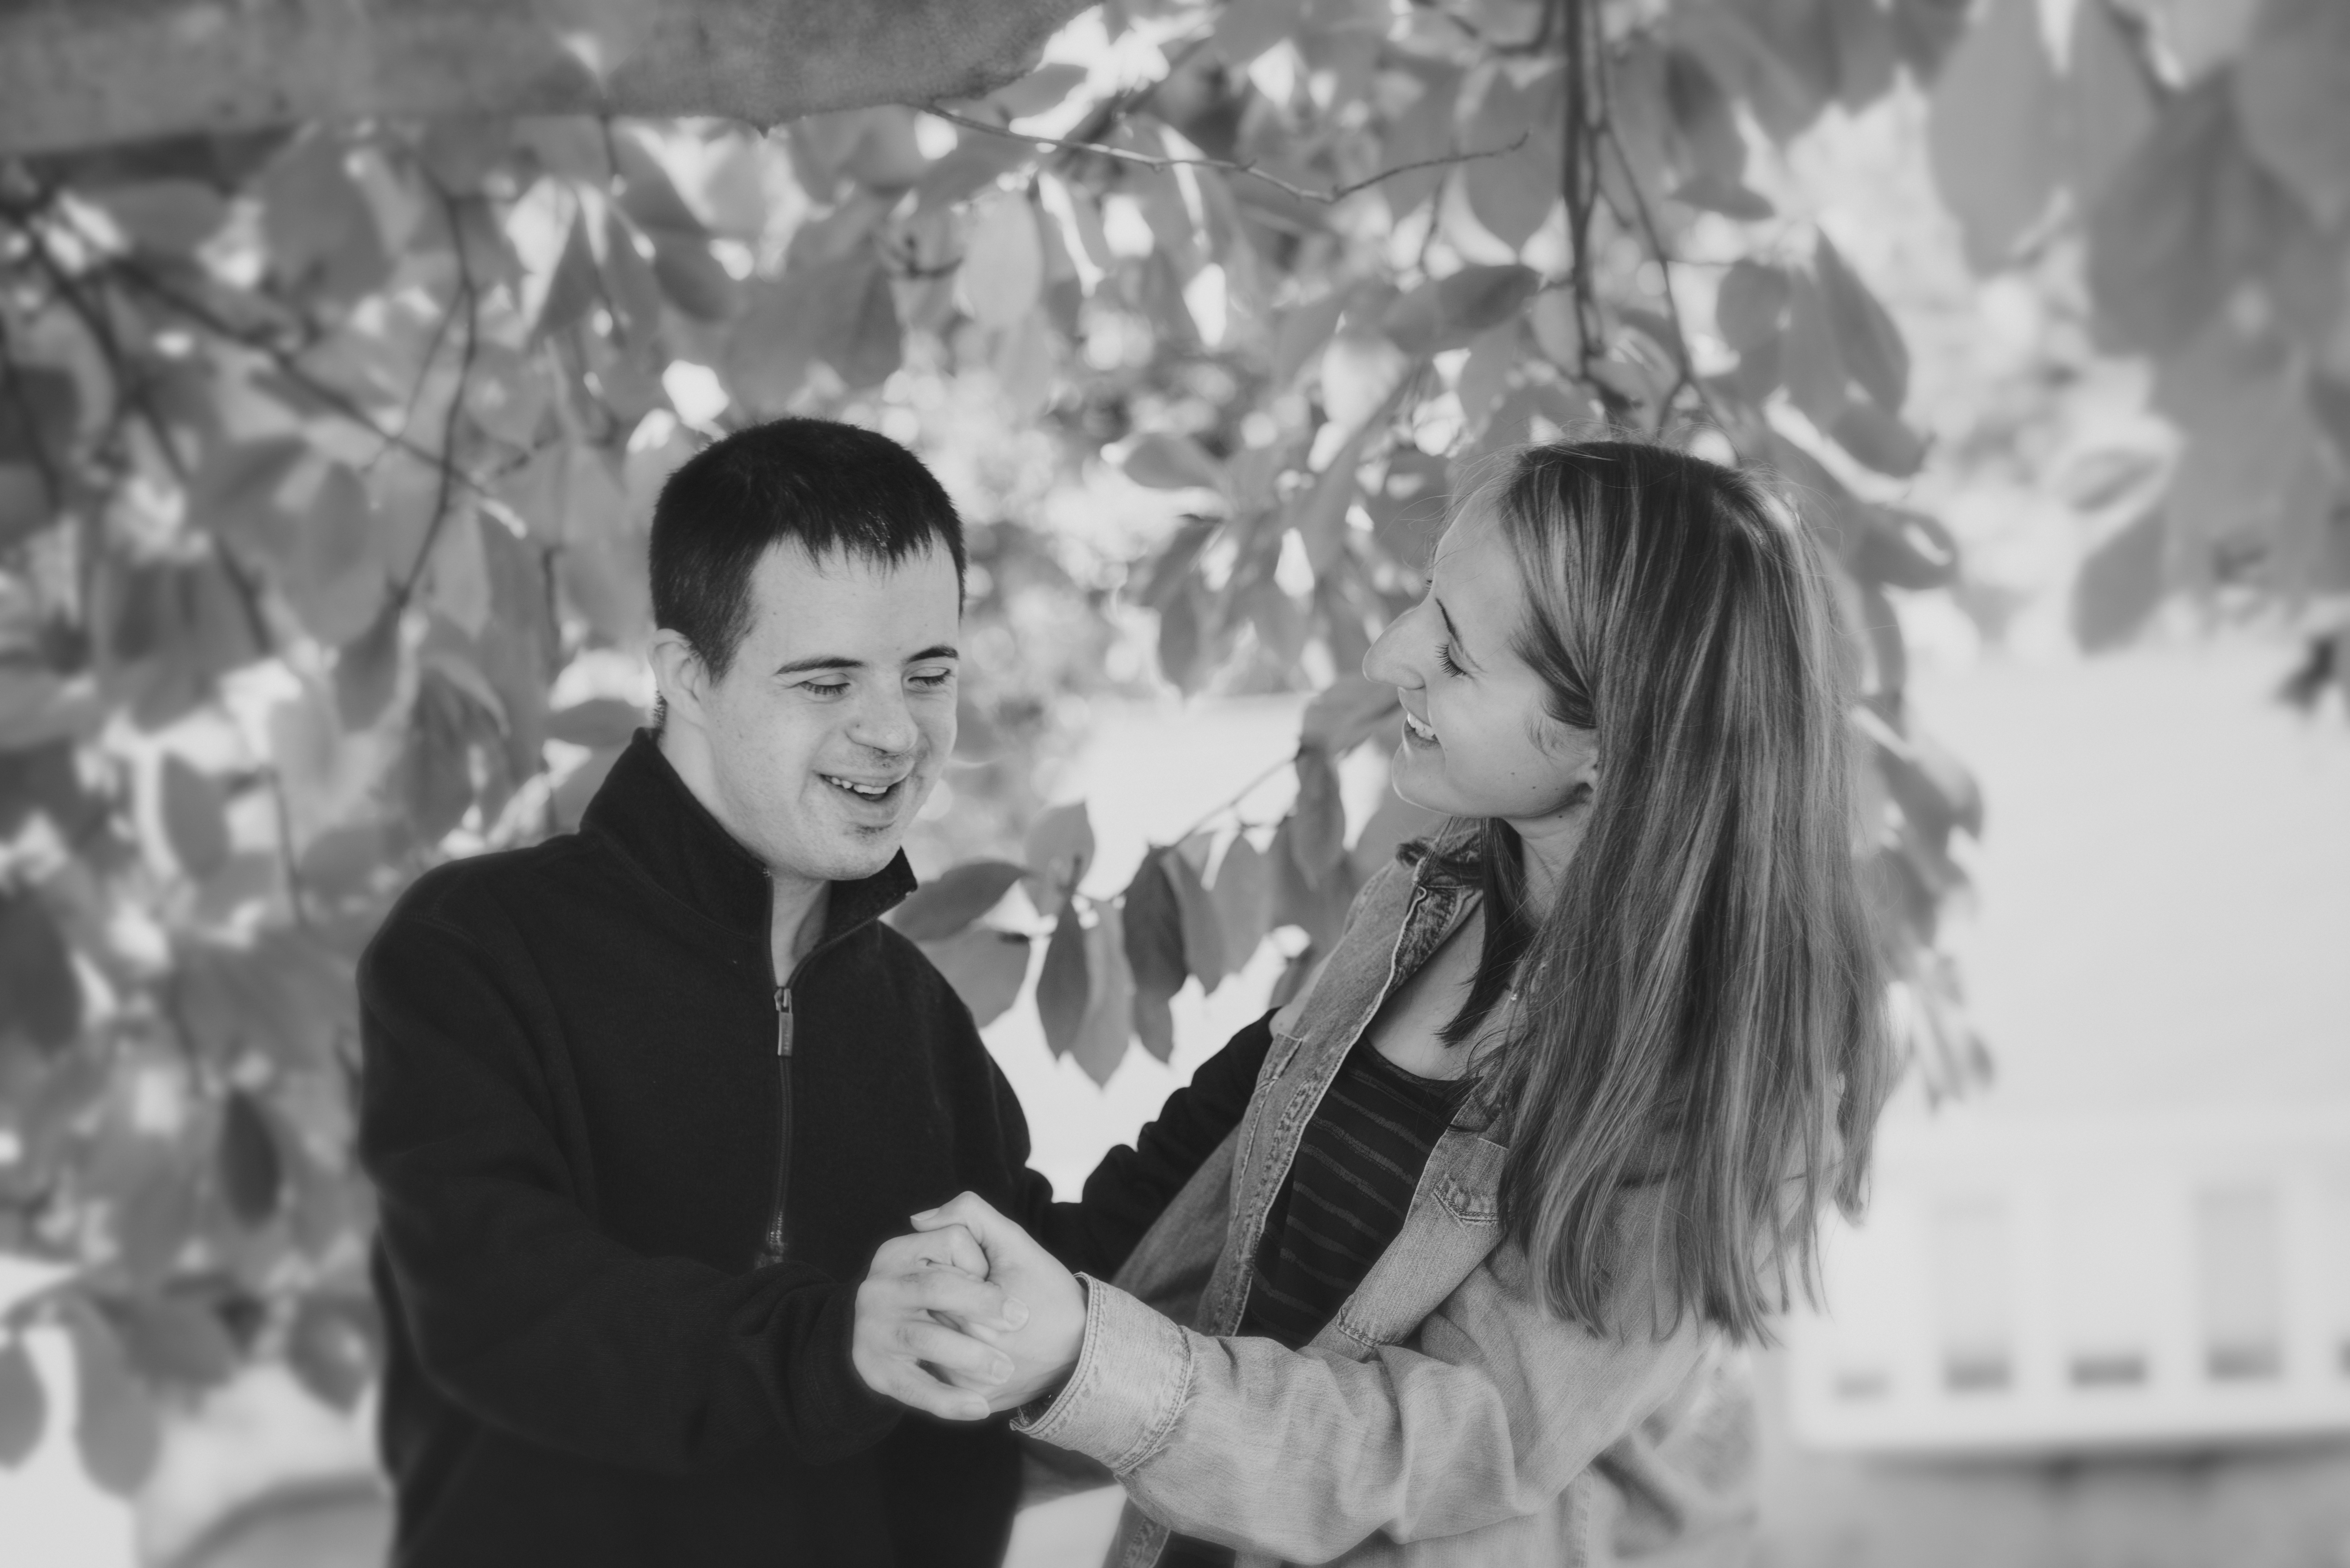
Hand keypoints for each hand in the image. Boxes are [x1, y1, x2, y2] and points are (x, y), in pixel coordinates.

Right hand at [852, 1224, 1028, 1420]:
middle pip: (936, 1287)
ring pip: (925, 1339)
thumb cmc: (950, 1289)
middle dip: (980, 1304)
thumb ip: (965, 1220)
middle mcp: (878, 1290)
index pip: (947, 1244)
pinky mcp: (879, 1372)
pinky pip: (914, 1388)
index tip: (996, 1277)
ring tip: (1005, 1369)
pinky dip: (948, 1401)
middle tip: (1021, 1320)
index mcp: (897, 1253)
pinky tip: (978, 1407)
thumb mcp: (963, 1250)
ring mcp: (874, 1332)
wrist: (898, 1337)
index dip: (978, 1262)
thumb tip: (923, 1217)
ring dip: (969, 1355)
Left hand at [911, 1192, 1085, 1412]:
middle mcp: (963, 1361)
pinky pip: (939, 1366)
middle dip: (943, 1297)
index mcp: (973, 1318)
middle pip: (925, 1311)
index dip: (953, 1269)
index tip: (978, 1273)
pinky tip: (971, 1338)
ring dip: (942, 1323)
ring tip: (973, 1317)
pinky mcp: (967, 1399)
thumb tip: (917, 1220)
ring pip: (928, 1340)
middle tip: (977, 1293)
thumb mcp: (1016, 1243)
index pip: (930, 1279)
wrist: (1084, 1349)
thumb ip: (970, 1216)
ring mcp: (963, 1387)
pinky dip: (947, 1349)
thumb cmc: (1050, 1292)